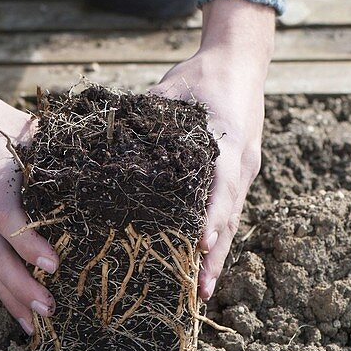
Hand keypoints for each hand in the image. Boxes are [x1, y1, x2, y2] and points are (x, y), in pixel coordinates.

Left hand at [150, 0, 274, 299]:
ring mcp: (243, 171)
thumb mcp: (173, 88)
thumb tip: (106, 137)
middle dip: (214, 256)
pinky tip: (202, 260)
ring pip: (230, 221)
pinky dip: (216, 236)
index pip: (223, 186)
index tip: (201, 244)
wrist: (240, 59)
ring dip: (216, 255)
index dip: (211, 217)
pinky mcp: (238, 173)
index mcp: (229, 142)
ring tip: (200, 291)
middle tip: (198, 291)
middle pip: (229, 217)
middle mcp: (241, 164)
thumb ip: (146, 114)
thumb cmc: (203, 73)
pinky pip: (227, 210)